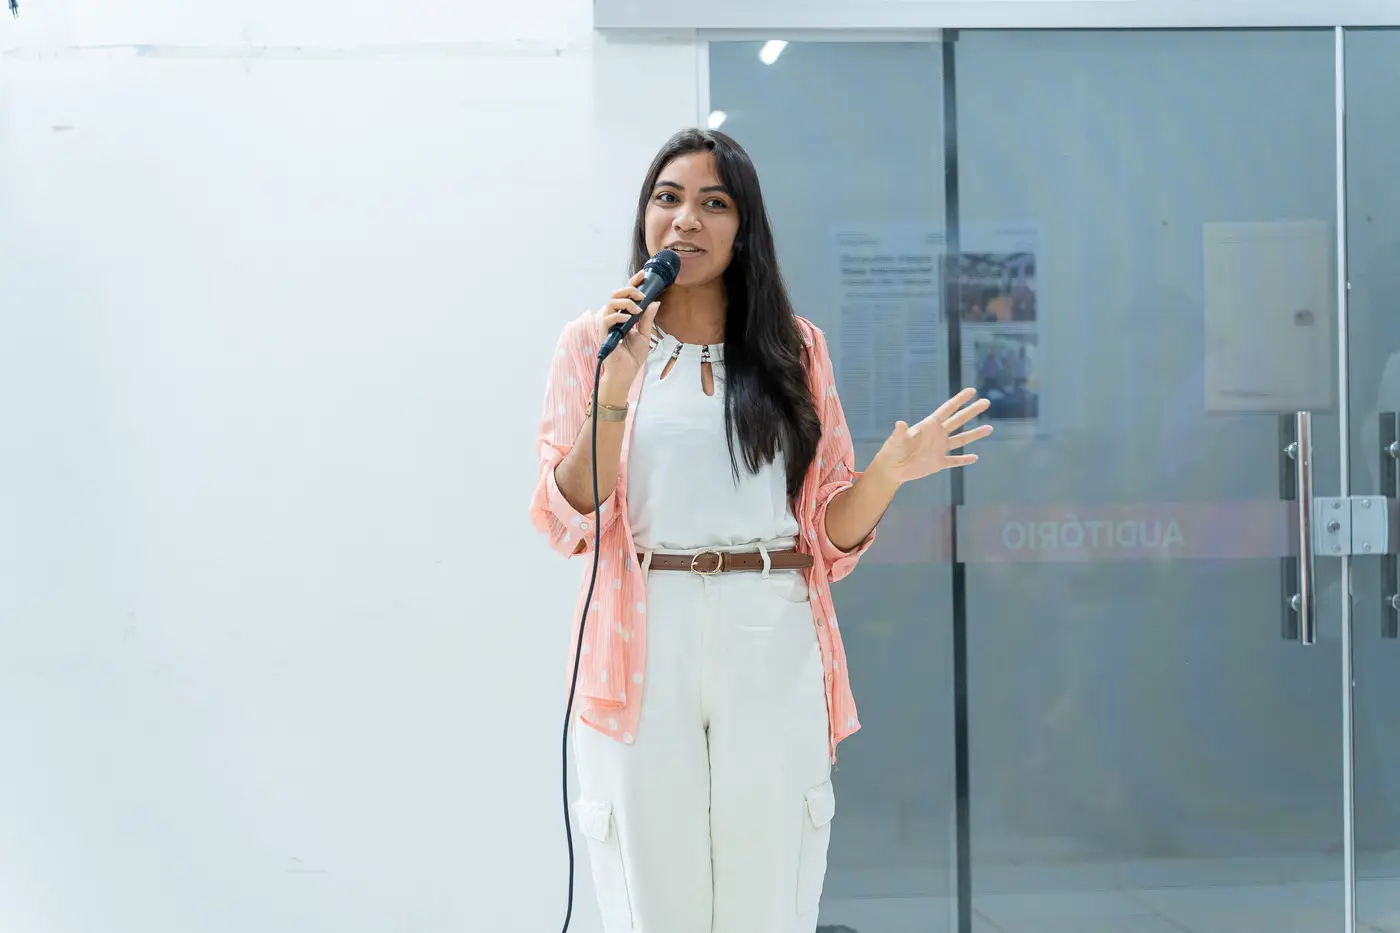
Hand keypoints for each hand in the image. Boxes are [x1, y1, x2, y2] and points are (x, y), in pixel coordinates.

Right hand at [597, 271, 659, 400]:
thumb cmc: (632, 356)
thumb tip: (655, 302)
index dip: (633, 283)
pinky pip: (607, 320)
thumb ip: (647, 319)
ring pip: (610, 303)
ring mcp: (608, 325)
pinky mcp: (604, 335)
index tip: (644, 274)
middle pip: (616, 294)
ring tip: (637, 309)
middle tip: (641, 294)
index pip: (626, 295)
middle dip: (629, 289)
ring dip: (625, 302)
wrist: (626, 373)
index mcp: (624, 316)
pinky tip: (628, 319)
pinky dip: (618, 316)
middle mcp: (614, 317)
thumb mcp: (644, 335)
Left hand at [872, 388, 991, 484]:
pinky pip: (954, 461)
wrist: (891, 469)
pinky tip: (974, 458)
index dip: (959, 400)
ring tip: (989, 428)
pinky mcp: (938, 463)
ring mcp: (939, 449)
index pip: (947, 410)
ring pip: (961, 440)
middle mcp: (937, 435)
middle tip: (986, 402)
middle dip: (972, 411)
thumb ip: (900, 433)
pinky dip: (963, 460)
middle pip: (958, 421)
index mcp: (929, 426)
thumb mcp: (896, 441)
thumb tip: (899, 423)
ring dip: (974, 434)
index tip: (971, 390)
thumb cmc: (892, 451)